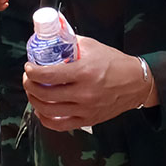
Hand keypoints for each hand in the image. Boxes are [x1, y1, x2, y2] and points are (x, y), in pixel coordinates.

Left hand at [23, 36, 157, 131]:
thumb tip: (51, 40)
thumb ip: (70, 43)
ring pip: (49, 111)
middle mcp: (84, 93)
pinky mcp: (89, 120)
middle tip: (29, 78)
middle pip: (45, 94)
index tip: (29, 67)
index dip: (32, 72)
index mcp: (84, 72)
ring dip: (34, 101)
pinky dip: (46, 119)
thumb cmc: (114, 63)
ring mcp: (86, 109)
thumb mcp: (92, 46)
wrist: (137, 83)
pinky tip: (42, 110)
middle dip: (30, 85)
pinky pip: (61, 125)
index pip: (48, 75)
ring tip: (33, 92)